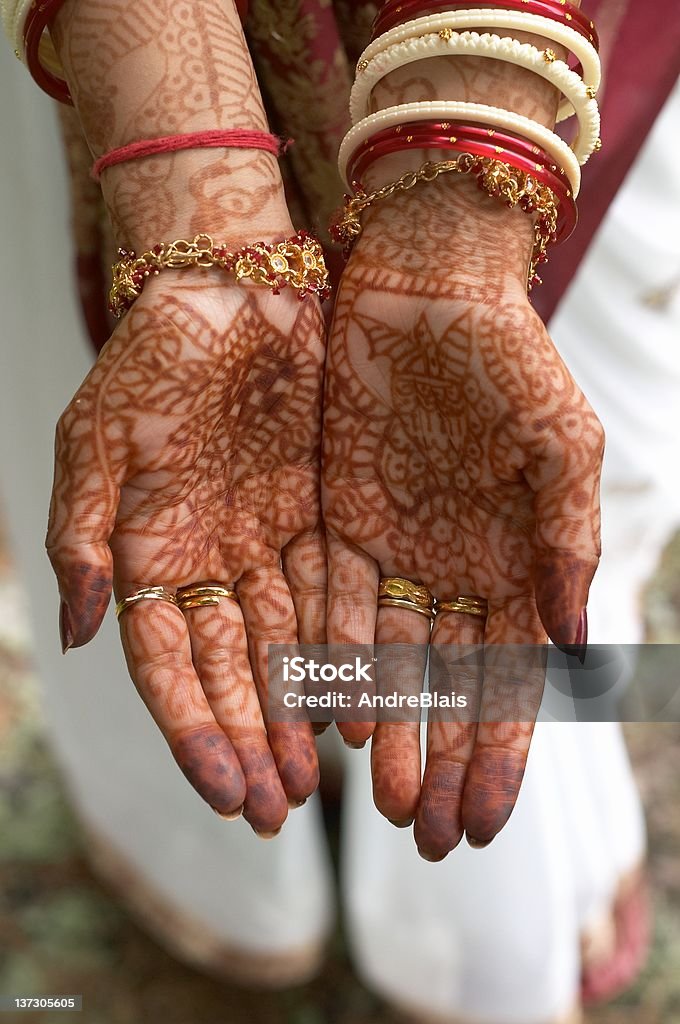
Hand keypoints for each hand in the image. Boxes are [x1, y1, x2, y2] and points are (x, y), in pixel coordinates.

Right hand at [46, 273, 325, 834]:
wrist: (232, 288)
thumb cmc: (155, 358)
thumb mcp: (99, 443)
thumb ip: (85, 538)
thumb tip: (85, 635)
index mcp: (147, 554)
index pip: (167, 665)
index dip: (195, 731)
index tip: (228, 793)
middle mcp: (207, 561)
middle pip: (230, 670)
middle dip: (251, 740)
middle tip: (280, 810)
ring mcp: (265, 542)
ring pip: (285, 645)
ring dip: (300, 711)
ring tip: (321, 776)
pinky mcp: (318, 515)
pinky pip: (334, 593)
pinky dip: (345, 647)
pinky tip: (362, 699)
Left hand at [322, 179, 602, 858]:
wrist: (425, 288)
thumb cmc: (506, 358)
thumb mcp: (559, 446)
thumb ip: (566, 542)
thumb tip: (572, 647)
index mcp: (520, 562)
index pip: (513, 680)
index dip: (503, 754)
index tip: (487, 823)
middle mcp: (458, 570)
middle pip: (450, 689)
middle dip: (443, 762)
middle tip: (428, 838)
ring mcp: (398, 553)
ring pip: (392, 663)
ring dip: (392, 731)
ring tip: (383, 800)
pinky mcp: (340, 525)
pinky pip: (338, 609)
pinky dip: (339, 665)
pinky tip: (337, 719)